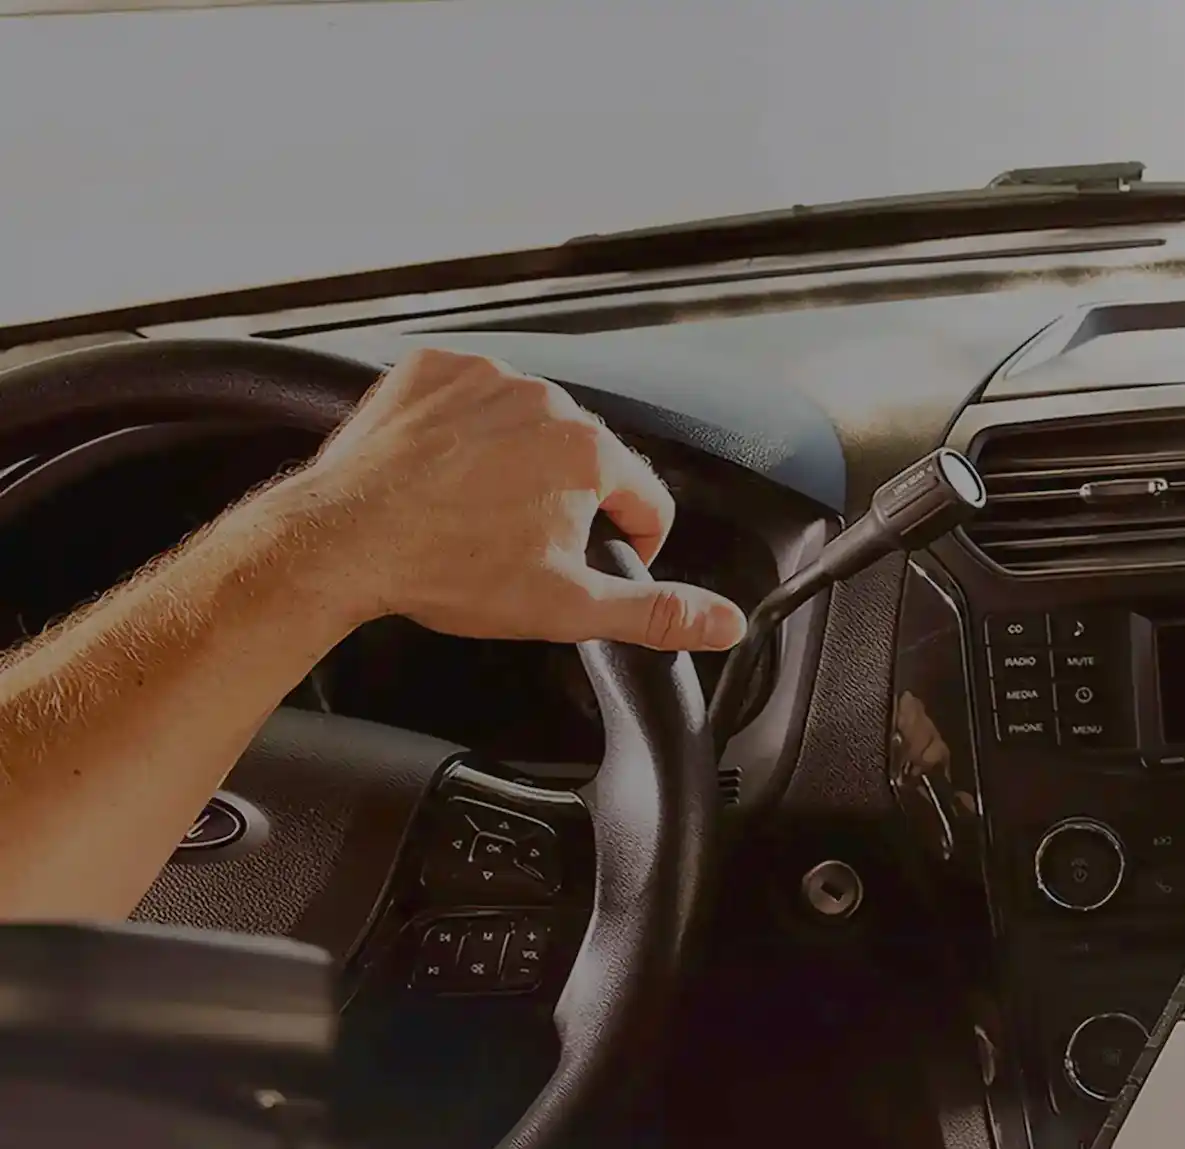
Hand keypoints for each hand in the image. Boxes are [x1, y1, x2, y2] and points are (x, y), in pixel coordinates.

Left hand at [265, 347, 744, 650]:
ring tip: (475, 510)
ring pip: (528, 426)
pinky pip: (471, 398)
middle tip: (519, 545)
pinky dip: (465, 431)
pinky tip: (445, 472)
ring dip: (518, 463)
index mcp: (588, 453)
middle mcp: (544, 401)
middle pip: (585, 460)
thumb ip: (656, 612)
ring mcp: (485, 379)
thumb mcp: (568, 608)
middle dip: (566, 502)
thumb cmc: (445, 568)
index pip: (647, 499)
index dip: (631, 543)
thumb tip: (723, 621)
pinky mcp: (432, 371)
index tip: (594, 562)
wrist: (341, 541)